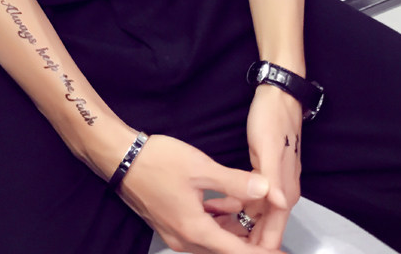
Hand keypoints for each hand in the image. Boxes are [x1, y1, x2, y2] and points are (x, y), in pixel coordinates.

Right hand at [115, 133, 284, 252]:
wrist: (120, 157)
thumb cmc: (156, 161)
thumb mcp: (200, 168)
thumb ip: (234, 181)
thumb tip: (264, 189)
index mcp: (194, 230)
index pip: (237, 252)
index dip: (262, 252)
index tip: (280, 253)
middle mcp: (184, 239)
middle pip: (225, 249)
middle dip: (250, 241)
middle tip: (269, 229)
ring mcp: (174, 231)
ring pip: (213, 239)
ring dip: (234, 228)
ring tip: (254, 212)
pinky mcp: (169, 220)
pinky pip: (201, 228)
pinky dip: (218, 219)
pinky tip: (229, 202)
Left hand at [204, 86, 302, 248]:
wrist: (278, 94)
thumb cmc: (273, 118)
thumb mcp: (269, 148)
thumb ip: (272, 178)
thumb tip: (279, 205)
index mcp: (284, 191)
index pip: (272, 234)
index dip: (256, 251)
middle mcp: (282, 192)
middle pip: (263, 230)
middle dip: (242, 241)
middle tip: (214, 244)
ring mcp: (273, 183)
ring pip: (254, 216)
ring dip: (235, 225)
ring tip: (210, 229)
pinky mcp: (264, 172)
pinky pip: (249, 200)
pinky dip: (234, 207)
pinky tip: (216, 207)